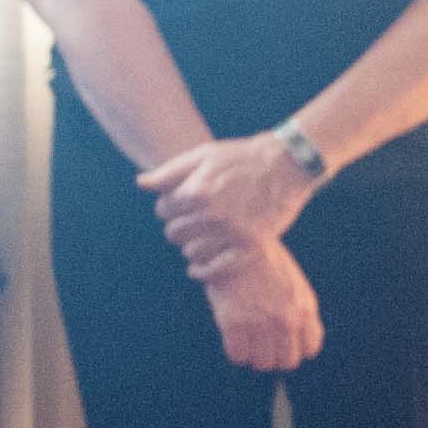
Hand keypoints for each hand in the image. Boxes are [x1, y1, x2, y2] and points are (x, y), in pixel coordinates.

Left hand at [143, 135, 316, 269]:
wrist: (287, 165)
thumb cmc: (241, 157)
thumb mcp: (203, 156)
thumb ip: (169, 172)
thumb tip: (140, 183)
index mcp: (197, 191)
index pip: (163, 210)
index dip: (168, 206)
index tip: (179, 205)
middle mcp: (213, 214)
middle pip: (174, 233)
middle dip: (178, 226)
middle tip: (191, 221)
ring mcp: (233, 233)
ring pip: (191, 252)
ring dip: (190, 246)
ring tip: (200, 237)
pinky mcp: (251, 246)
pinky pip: (216, 269)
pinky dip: (202, 271)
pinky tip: (196, 269)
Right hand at [198, 236, 323, 371]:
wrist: (236, 240)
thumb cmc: (263, 262)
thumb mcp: (294, 284)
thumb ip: (301, 313)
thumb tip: (300, 348)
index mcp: (305, 308)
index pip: (310, 350)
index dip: (294, 347)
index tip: (281, 340)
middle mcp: (287, 319)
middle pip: (286, 362)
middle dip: (273, 355)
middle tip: (260, 342)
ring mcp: (261, 322)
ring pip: (261, 363)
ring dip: (252, 354)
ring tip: (246, 336)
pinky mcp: (234, 323)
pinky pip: (238, 356)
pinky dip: (234, 350)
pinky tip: (232, 334)